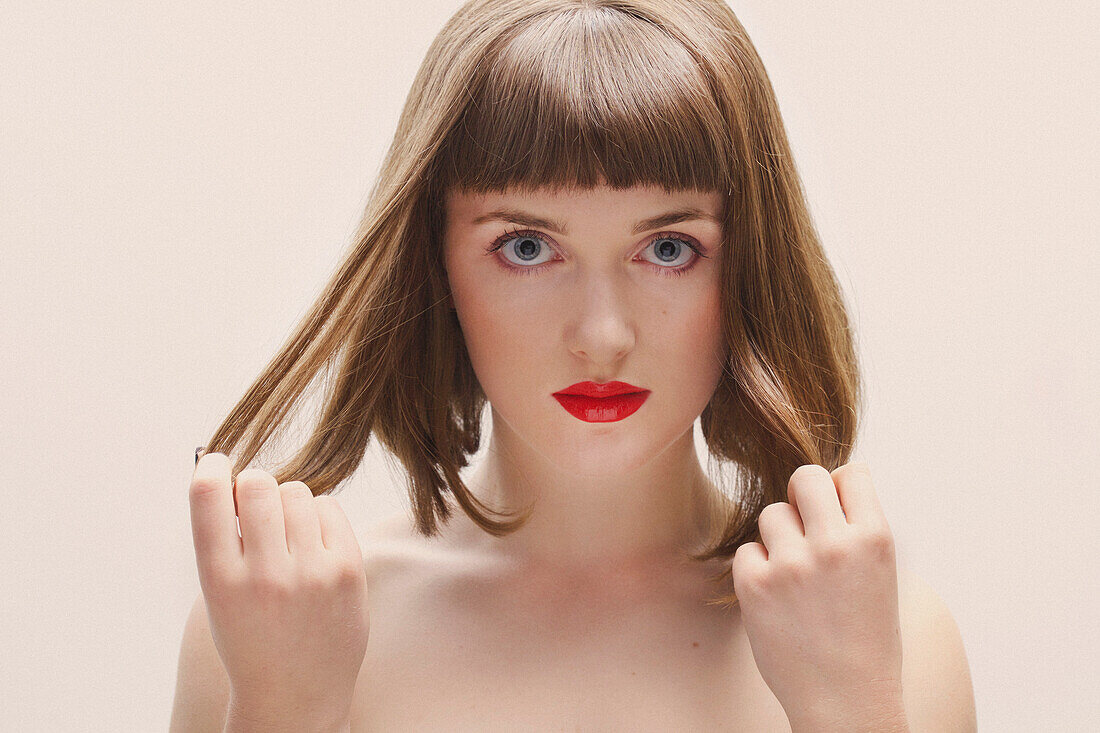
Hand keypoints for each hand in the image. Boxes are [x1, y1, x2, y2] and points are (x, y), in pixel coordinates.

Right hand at [188, 452, 369, 724]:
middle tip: (256, 503)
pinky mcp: (347, 572)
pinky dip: (317, 515)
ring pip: (297, 492)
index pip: (208, 497)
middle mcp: (265, 575)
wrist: (295, 697)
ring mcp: (311, 573)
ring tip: (286, 534)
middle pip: (259, 484)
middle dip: (254, 485)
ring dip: (287, 502)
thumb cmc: (251, 636)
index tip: (218, 464)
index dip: (212, 468)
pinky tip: (312, 543)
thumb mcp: (220, 596)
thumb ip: (227, 540)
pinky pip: (330, 508)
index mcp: (220, 581)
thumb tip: (240, 474)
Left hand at [730, 462, 903, 728]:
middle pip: (805, 476)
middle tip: (805, 526)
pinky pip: (748, 550)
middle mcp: (835, 545)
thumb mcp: (881, 575)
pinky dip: (758, 569)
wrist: (845, 701)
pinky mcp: (755, 584)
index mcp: (876, 540)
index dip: (839, 489)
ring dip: (780, 537)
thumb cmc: (865, 638)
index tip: (835, 510)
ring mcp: (792, 564)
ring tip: (796, 575)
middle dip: (802, 495)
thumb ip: (857, 526)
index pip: (852, 473)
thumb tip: (833, 475)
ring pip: (772, 513)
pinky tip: (778, 598)